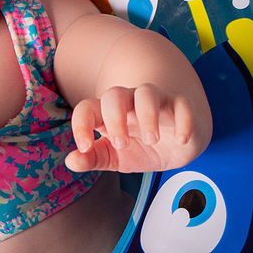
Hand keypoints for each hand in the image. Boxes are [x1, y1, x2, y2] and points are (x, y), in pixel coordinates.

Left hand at [66, 84, 202, 172]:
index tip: (85, 147)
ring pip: (147, 92)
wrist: (175, 148)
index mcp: (109, 113)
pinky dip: (182, 121)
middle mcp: (130, 102)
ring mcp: (157, 101)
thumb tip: (71, 160)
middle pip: (115, 94)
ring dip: (147, 115)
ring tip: (152, 140)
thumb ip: (93, 159)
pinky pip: (182, 104)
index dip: (81, 125)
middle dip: (115, 118)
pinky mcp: (181, 106)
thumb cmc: (140, 148)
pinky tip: (180, 139)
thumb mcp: (115, 158)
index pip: (88, 108)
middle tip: (122, 144)